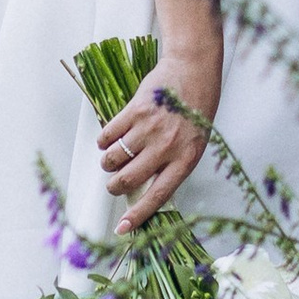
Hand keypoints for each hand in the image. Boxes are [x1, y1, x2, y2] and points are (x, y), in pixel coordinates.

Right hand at [98, 40, 218, 229]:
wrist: (193, 70)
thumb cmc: (195, 110)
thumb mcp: (193, 144)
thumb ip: (172, 165)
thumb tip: (145, 188)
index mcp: (185, 160)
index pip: (157, 196)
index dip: (137, 215)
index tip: (121, 228)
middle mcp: (167, 147)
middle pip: (128, 179)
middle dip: (114, 185)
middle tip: (113, 182)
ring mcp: (150, 128)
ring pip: (114, 158)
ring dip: (107, 162)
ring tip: (111, 158)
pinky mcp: (135, 110)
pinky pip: (108, 134)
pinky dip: (103, 140)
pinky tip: (108, 138)